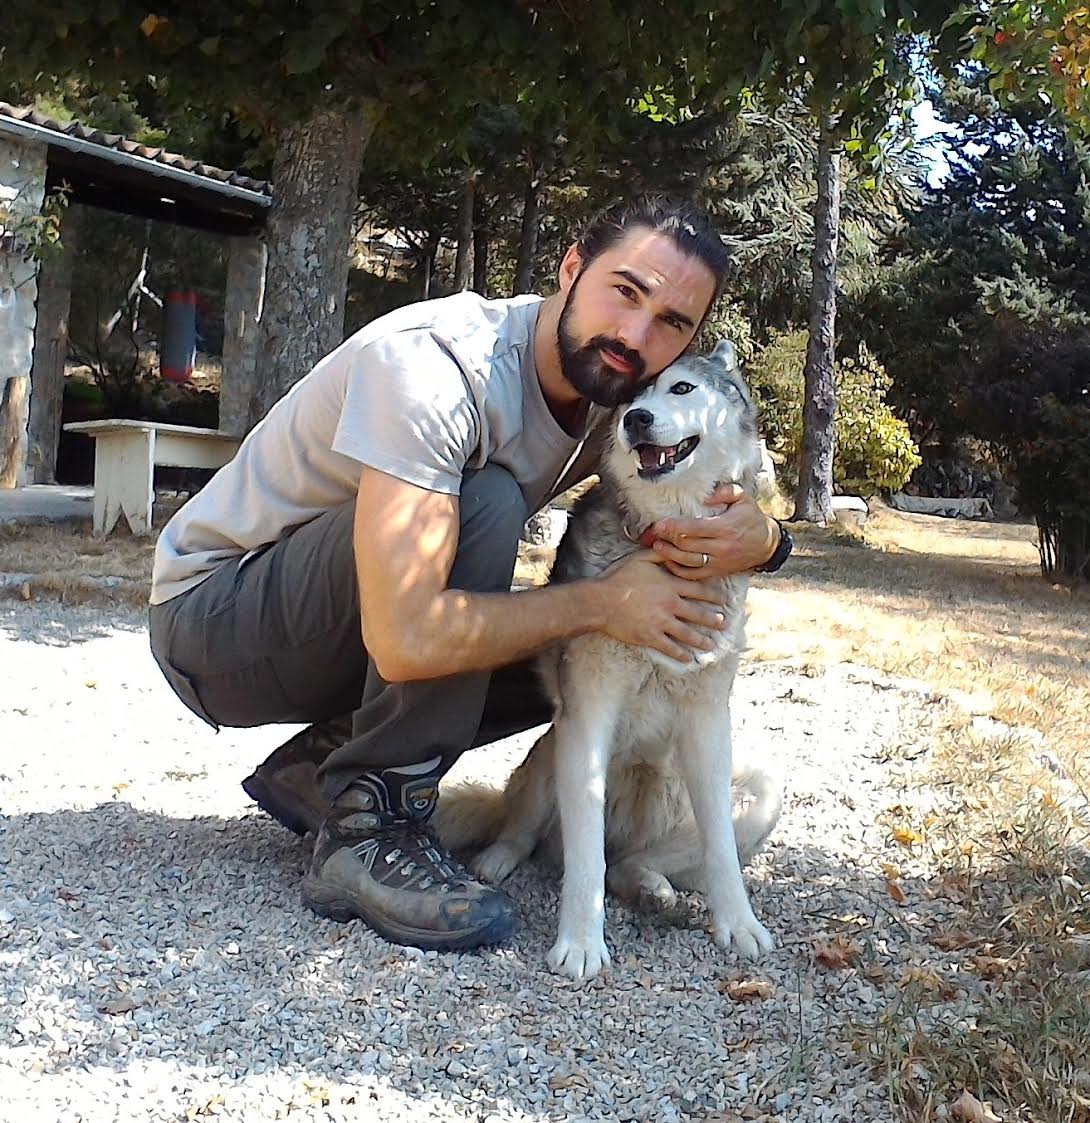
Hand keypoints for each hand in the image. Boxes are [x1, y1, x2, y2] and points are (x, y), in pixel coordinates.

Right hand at [595, 552, 727, 662]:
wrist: (601, 601)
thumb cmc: (618, 578)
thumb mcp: (640, 559)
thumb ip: (660, 555)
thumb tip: (673, 550)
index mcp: (670, 585)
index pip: (699, 590)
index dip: (713, 596)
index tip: (723, 600)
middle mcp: (670, 604)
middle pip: (698, 614)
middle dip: (713, 620)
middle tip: (723, 623)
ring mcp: (661, 622)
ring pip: (687, 633)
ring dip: (701, 640)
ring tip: (711, 644)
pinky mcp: (650, 637)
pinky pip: (670, 647)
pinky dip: (681, 654)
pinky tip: (689, 658)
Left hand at [647, 483, 779, 579]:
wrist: (767, 545)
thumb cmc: (751, 518)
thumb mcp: (744, 499)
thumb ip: (726, 491)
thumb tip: (708, 494)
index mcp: (726, 528)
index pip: (695, 529)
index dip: (674, 527)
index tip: (659, 524)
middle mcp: (721, 547)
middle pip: (688, 545)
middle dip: (667, 539)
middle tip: (652, 533)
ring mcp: (718, 562)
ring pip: (688, 562)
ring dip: (670, 555)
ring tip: (656, 546)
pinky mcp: (717, 572)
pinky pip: (694, 574)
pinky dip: (679, 570)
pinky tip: (668, 561)